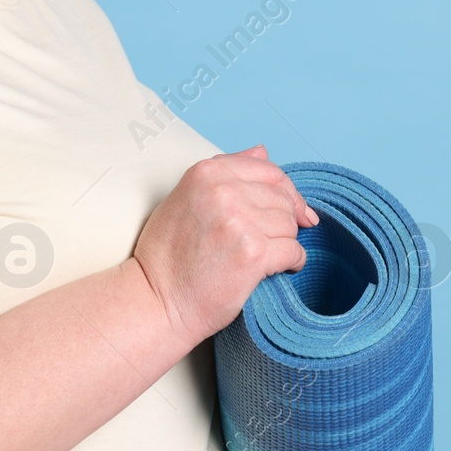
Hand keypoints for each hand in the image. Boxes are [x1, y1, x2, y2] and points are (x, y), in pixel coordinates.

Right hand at [131, 145, 316, 346]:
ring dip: (284, 243)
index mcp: (207, 172)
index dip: (285, 192)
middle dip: (282, 221)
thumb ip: (226, 172)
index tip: (292, 210)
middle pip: (282, 199)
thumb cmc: (168, 255)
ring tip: (261, 257)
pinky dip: (293, 263)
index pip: (269, 170)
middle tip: (265, 242)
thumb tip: (263, 151)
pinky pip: (294, 251)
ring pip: (290, 226)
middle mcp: (223, 191)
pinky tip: (279, 269)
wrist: (156, 300)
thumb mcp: (188, 197)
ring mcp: (239, 221)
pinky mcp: (253, 253)